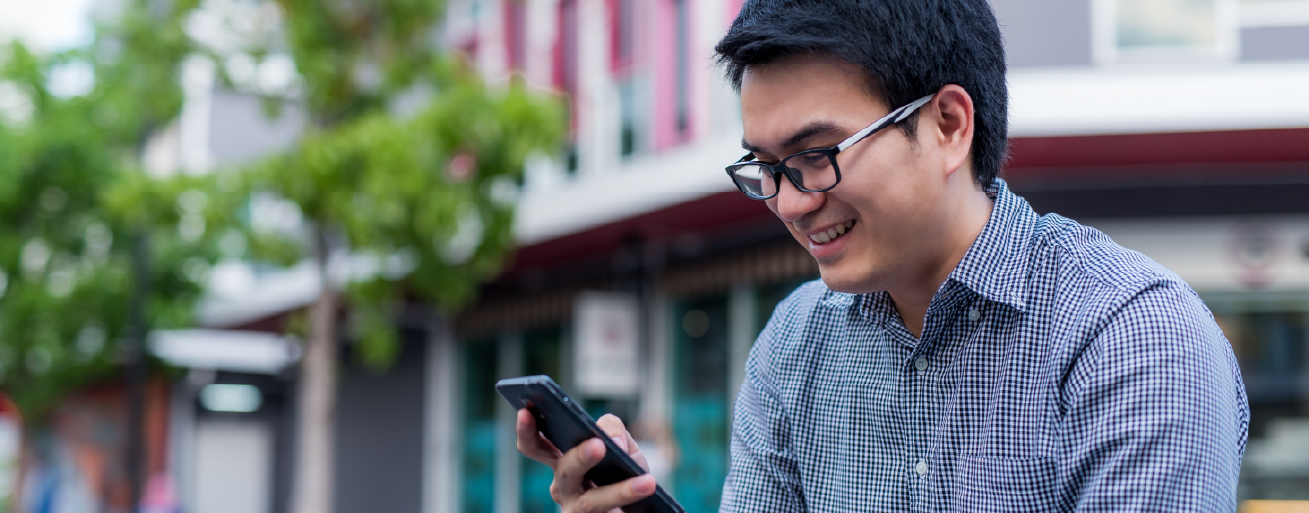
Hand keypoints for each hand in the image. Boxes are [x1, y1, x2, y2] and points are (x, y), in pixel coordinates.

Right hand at [516, 410, 656, 512]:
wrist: (642, 507)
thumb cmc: (623, 471)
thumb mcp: (622, 444)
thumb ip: (613, 429)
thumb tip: (611, 442)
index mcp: (561, 460)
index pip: (535, 446)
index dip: (526, 431)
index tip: (525, 411)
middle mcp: (563, 487)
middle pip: (565, 471)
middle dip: (580, 457)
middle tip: (598, 446)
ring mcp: (575, 511)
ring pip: (591, 502)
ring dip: (620, 492)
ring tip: (647, 482)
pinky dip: (629, 507)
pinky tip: (647, 495)